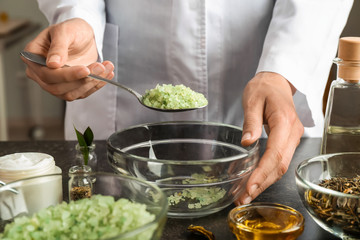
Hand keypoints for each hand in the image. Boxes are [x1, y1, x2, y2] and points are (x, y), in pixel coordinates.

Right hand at [21, 18, 113, 100]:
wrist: (83, 35)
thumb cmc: (71, 29)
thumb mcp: (64, 32)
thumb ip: (58, 47)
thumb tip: (52, 64)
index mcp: (33, 57)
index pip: (47, 74)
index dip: (67, 75)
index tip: (85, 70)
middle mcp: (41, 73)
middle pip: (58, 88)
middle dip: (82, 80)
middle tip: (100, 67)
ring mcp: (55, 83)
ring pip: (71, 94)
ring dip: (92, 84)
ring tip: (106, 68)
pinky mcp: (70, 87)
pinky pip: (82, 93)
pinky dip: (96, 86)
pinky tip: (106, 75)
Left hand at [237, 72, 303, 203]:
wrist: (276, 81)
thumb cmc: (263, 88)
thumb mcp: (252, 100)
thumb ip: (250, 122)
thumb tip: (247, 143)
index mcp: (284, 122)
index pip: (275, 153)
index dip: (262, 173)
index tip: (249, 187)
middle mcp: (293, 133)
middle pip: (280, 165)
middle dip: (262, 184)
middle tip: (244, 198)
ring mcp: (292, 138)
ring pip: (281, 166)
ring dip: (264, 182)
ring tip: (246, 196)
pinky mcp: (287, 141)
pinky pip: (279, 160)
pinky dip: (267, 173)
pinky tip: (254, 181)